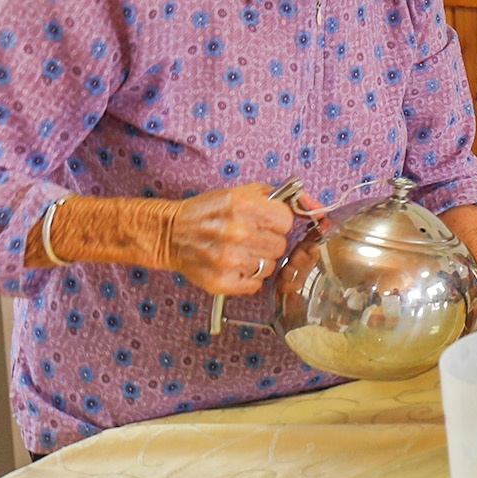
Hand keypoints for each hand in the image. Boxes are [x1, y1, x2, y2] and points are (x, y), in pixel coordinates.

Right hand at [165, 184, 298, 296]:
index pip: (286, 221)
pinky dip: (248, 278)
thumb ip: (274, 196)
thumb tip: (307, 203)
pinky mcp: (221, 281)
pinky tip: (234, 266)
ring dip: (259, 260)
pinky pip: (255, 285)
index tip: (266, 223)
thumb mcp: (238, 193)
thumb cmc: (206, 212)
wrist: (169, 233)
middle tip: (251, 238)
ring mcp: (229, 259)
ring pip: (270, 266)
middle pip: (280, 245)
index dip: (278, 222)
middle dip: (269, 241)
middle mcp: (237, 232)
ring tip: (240, 251)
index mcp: (243, 206)